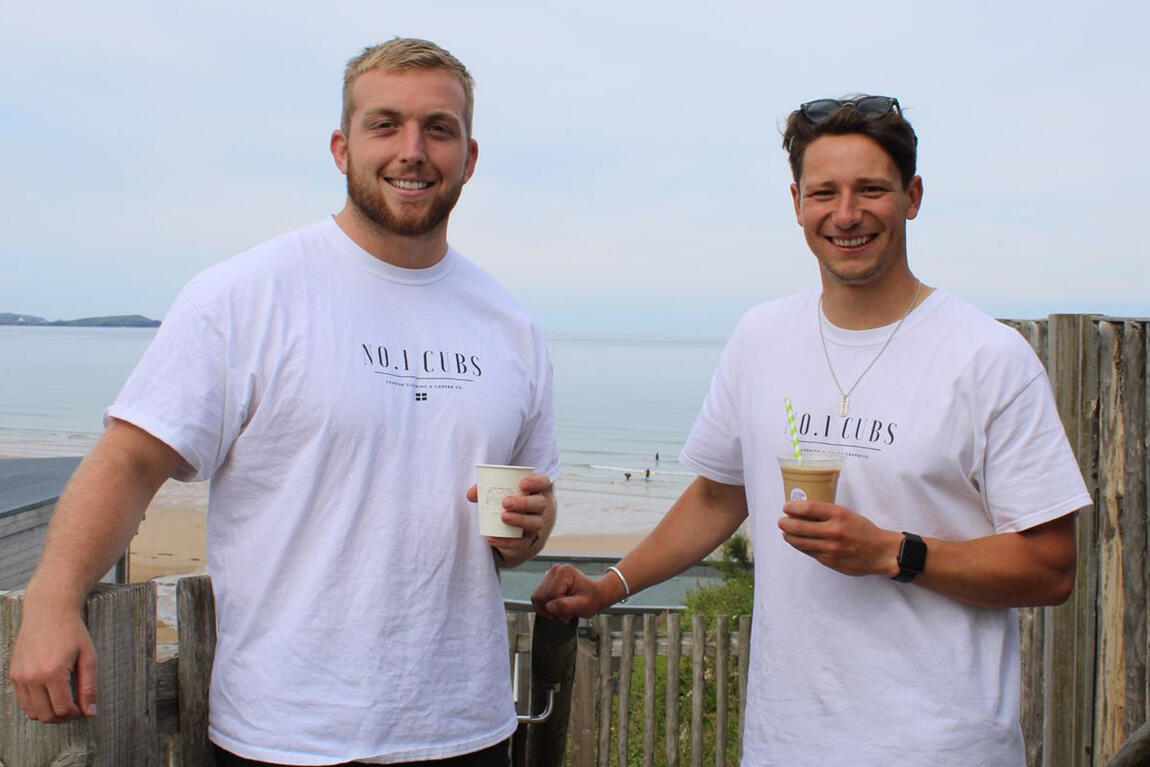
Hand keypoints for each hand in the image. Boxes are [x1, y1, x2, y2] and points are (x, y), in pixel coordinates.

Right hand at [9, 604, 97, 721]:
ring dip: (48, 712)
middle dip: (62, 717)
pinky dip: (36, 704)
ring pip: (31, 711)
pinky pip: (22, 701)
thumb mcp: (88, 656)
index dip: (75, 713)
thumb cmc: (72, 631)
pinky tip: (50, 694)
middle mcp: (31, 677)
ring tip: (63, 702)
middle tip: (75, 708)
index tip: (84, 708)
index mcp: (52, 672)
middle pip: (45, 715)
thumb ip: (90, 686)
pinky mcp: (13, 674)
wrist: (49, 611)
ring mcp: (19, 676)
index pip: (62, 709)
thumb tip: (90, 712)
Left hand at [466, 473, 554, 566]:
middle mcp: (542, 507)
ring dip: (520, 520)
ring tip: (503, 517)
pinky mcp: (529, 542)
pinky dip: (507, 542)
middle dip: (524, 503)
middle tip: (506, 502)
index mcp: (538, 490)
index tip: (522, 484)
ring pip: (535, 523)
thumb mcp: (503, 493)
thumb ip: (486, 490)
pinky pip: (521, 543)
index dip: (536, 482)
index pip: (544, 482)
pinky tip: (492, 538)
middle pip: (540, 504)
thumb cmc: (511, 501)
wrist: (522, 529)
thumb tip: (471, 495)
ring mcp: (538, 525)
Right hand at [532, 564, 608, 619]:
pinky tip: (556, 607)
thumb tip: (549, 606)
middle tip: (565, 614)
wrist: (594, 595)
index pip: (551, 594)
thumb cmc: (592, 598)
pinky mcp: (547, 581)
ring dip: (547, 609)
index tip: (568, 615)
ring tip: (562, 610)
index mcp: (566, 572)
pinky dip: (545, 606)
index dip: (557, 609)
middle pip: (542, 596)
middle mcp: (556, 570)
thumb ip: (566, 606)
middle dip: (552, 609)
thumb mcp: (583, 605)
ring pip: (537, 597)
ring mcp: (550, 575)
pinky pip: (538, 597)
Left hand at [778, 500, 899, 576]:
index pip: (808, 508)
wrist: (879, 552)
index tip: (786, 507)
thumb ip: (826, 513)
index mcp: (838, 515)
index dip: (792, 507)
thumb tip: (800, 511)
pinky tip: (797, 541)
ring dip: (788, 536)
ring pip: (800, 541)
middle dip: (785, 523)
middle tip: (782, 521)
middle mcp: (833, 531)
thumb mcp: (846, 514)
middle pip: (798, 526)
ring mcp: (830, 547)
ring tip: (786, 532)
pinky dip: (799, 545)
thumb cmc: (862, 530)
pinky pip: (808, 552)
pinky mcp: (829, 560)